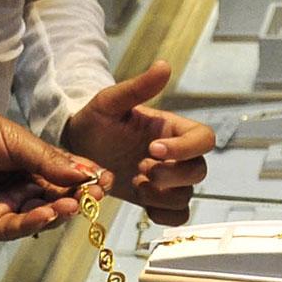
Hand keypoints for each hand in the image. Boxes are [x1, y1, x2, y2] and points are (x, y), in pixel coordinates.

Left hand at [0, 100, 112, 240]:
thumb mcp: (17, 140)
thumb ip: (48, 160)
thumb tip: (85, 174)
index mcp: (32, 163)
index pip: (66, 175)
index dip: (86, 179)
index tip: (106, 180)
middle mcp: (22, 187)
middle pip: (58, 198)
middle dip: (78, 197)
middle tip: (95, 195)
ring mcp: (6, 206)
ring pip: (41, 216)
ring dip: (60, 211)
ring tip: (75, 204)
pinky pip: (15, 228)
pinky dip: (34, 223)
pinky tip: (50, 213)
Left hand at [61, 63, 215, 224]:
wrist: (77, 147)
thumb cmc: (95, 121)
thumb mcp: (110, 102)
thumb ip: (138, 88)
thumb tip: (164, 65)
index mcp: (171, 129)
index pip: (204, 139)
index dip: (186, 148)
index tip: (153, 149)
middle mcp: (175, 155)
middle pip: (199, 170)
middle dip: (172, 175)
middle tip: (140, 168)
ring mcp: (166, 180)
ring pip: (187, 195)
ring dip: (163, 195)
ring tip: (135, 183)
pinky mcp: (155, 199)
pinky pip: (177, 215)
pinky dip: (164, 215)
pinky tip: (142, 201)